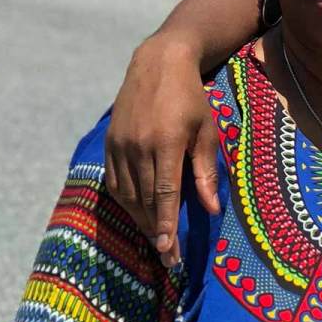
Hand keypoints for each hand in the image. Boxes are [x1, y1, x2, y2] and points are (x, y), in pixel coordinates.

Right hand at [104, 36, 221, 266]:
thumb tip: (211, 209)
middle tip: (167, 258)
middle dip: (155, 232)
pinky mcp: (110, 143)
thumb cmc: (192, 98)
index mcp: (166, 143)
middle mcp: (138, 146)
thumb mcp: (207, 131)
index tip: (167, 250)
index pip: (164, 193)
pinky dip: (126, 202)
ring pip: (127, 194)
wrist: (157, 63)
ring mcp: (120, 144)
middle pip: (144, 200)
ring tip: (155, 240)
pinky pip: (114, 181)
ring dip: (140, 221)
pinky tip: (138, 214)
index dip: (165, 224)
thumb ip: (207, 170)